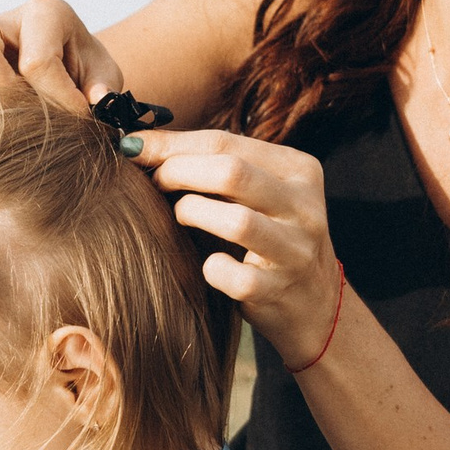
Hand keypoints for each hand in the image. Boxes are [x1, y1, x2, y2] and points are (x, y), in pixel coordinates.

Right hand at [0, 0, 123, 120]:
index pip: (36, 62)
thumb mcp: (104, 77)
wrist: (63, 69)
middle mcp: (3, 18)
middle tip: (27, 119)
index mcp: (46, 13)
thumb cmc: (84, 74)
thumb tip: (94, 101)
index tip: (77, 123)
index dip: (56, 102)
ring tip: (1, 113)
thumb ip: (104, 87)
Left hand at [132, 128, 341, 365]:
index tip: (134, 146)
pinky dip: (211, 268)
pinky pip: (235, 276)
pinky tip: (207, 263)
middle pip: (232, 173)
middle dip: (178, 172)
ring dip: (192, 213)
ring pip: (237, 222)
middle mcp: (304, 206)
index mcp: (298, 170)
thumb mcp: (260, 195)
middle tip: (152, 181)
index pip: (227, 142)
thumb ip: (218, 167)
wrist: (316, 306)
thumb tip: (143, 144)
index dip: (172, 143)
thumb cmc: (269, 239)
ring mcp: (296, 250)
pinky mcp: (280, 289)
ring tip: (179, 215)